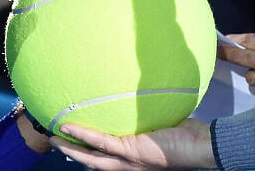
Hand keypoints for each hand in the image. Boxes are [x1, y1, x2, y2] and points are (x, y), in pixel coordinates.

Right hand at [49, 120, 215, 169]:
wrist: (201, 145)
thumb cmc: (186, 133)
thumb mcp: (158, 124)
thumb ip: (143, 116)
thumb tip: (134, 91)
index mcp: (134, 158)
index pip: (105, 157)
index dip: (87, 151)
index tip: (72, 141)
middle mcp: (128, 163)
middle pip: (92, 161)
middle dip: (72, 153)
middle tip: (54, 141)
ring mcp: (128, 159)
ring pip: (91, 156)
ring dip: (70, 147)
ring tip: (53, 136)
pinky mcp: (130, 151)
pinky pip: (100, 142)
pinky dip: (81, 135)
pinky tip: (67, 127)